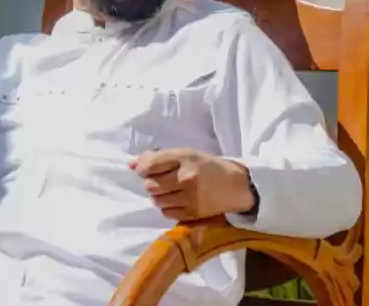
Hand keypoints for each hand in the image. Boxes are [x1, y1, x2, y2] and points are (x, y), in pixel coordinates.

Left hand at [129, 148, 255, 221]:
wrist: (238, 186)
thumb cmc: (209, 167)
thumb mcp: (187, 154)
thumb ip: (159, 157)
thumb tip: (131, 165)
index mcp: (186, 157)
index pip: (150, 164)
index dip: (142, 167)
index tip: (146, 168)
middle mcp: (186, 178)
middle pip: (150, 185)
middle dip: (150, 182)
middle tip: (161, 179)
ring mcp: (190, 198)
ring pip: (156, 200)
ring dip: (158, 195)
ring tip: (169, 190)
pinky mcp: (193, 214)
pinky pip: (166, 212)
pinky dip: (167, 206)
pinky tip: (177, 200)